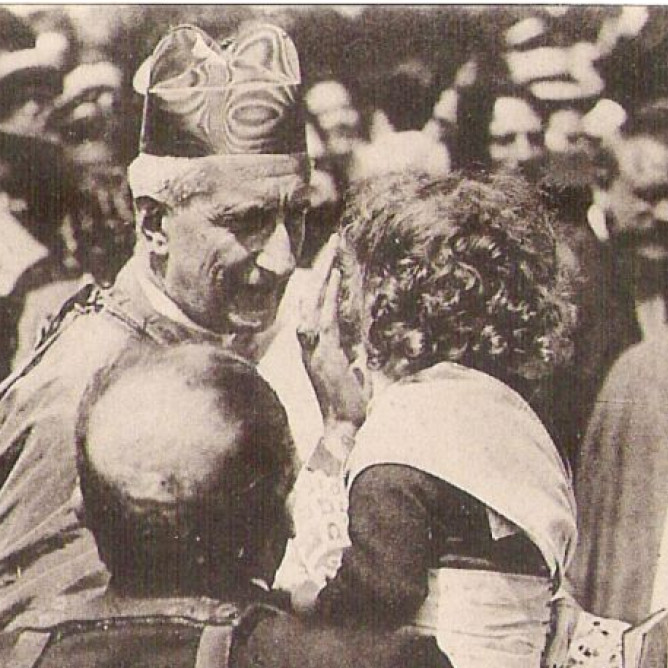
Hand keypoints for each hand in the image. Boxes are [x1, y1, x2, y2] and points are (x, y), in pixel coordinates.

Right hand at [298, 241, 365, 427]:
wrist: (344, 426)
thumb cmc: (349, 405)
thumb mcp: (353, 376)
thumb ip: (352, 361)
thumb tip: (358, 356)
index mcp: (316, 346)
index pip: (318, 307)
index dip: (324, 284)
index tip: (332, 262)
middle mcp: (310, 343)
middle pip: (313, 296)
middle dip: (322, 267)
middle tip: (333, 240)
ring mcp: (313, 348)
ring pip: (314, 301)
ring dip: (323, 273)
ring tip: (332, 248)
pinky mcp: (322, 353)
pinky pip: (321, 318)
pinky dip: (326, 295)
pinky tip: (332, 274)